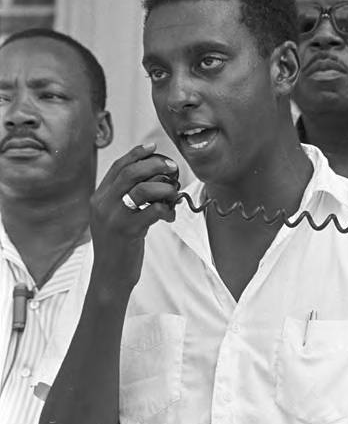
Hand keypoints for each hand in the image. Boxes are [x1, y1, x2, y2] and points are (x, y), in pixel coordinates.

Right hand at [90, 143, 179, 290]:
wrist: (109, 276)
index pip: (118, 167)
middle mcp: (103, 204)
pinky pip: (153, 210)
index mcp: (99, 197)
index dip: (137, 154)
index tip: (154, 147)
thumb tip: (155, 181)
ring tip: (173, 195)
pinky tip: (170, 216)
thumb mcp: (115, 218)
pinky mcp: (128, 231)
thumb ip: (126, 199)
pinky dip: (166, 210)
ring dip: (164, 188)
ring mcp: (114, 217)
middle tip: (172, 169)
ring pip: (144, 189)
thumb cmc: (118, 247)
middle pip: (131, 172)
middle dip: (156, 166)